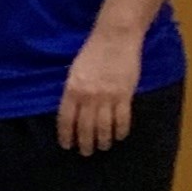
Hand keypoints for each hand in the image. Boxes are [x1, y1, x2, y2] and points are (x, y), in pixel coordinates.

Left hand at [57, 29, 141, 156]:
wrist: (115, 38)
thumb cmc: (93, 52)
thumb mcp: (75, 71)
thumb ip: (73, 91)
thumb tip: (73, 111)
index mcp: (72, 90)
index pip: (66, 120)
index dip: (66, 135)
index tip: (67, 145)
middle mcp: (88, 97)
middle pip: (85, 127)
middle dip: (85, 143)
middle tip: (86, 152)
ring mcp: (107, 97)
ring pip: (104, 127)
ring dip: (103, 141)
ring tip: (103, 147)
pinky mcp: (125, 95)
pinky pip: (122, 119)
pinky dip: (121, 130)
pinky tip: (120, 136)